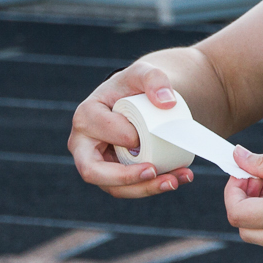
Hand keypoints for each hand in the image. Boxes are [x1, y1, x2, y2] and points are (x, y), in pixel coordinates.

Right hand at [68, 62, 196, 198]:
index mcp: (85, 116)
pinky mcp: (115, 178)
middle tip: (154, 170)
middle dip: (124, 177)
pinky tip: (178, 179)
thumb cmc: (139, 87)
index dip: (120, 135)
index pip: (97, 129)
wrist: (146, 104)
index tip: (145, 135)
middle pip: (93, 171)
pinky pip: (131, 189)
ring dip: (145, 188)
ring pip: (115, 188)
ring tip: (175, 180)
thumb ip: (156, 78)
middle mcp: (84, 145)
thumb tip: (167, 103)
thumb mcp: (146, 73)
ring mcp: (98, 165)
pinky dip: (154, 187)